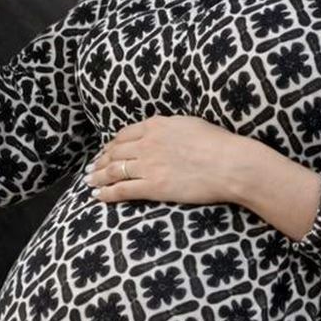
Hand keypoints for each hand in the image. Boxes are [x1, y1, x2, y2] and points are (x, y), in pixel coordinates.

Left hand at [85, 115, 320, 238]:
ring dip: (97, 177)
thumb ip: (171, 128)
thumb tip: (164, 131)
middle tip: (91, 168)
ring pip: (113, 170)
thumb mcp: (191, 124)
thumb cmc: (219, 144)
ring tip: (89, 182)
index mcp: (157, 125)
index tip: (106, 151)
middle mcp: (147, 143)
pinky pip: (122, 189)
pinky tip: (97, 196)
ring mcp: (148, 165)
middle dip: (100, 161)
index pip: (124, 134)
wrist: (230, 164)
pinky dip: (106, 193)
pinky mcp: (153, 187)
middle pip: (115, 152)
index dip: (111, 144)